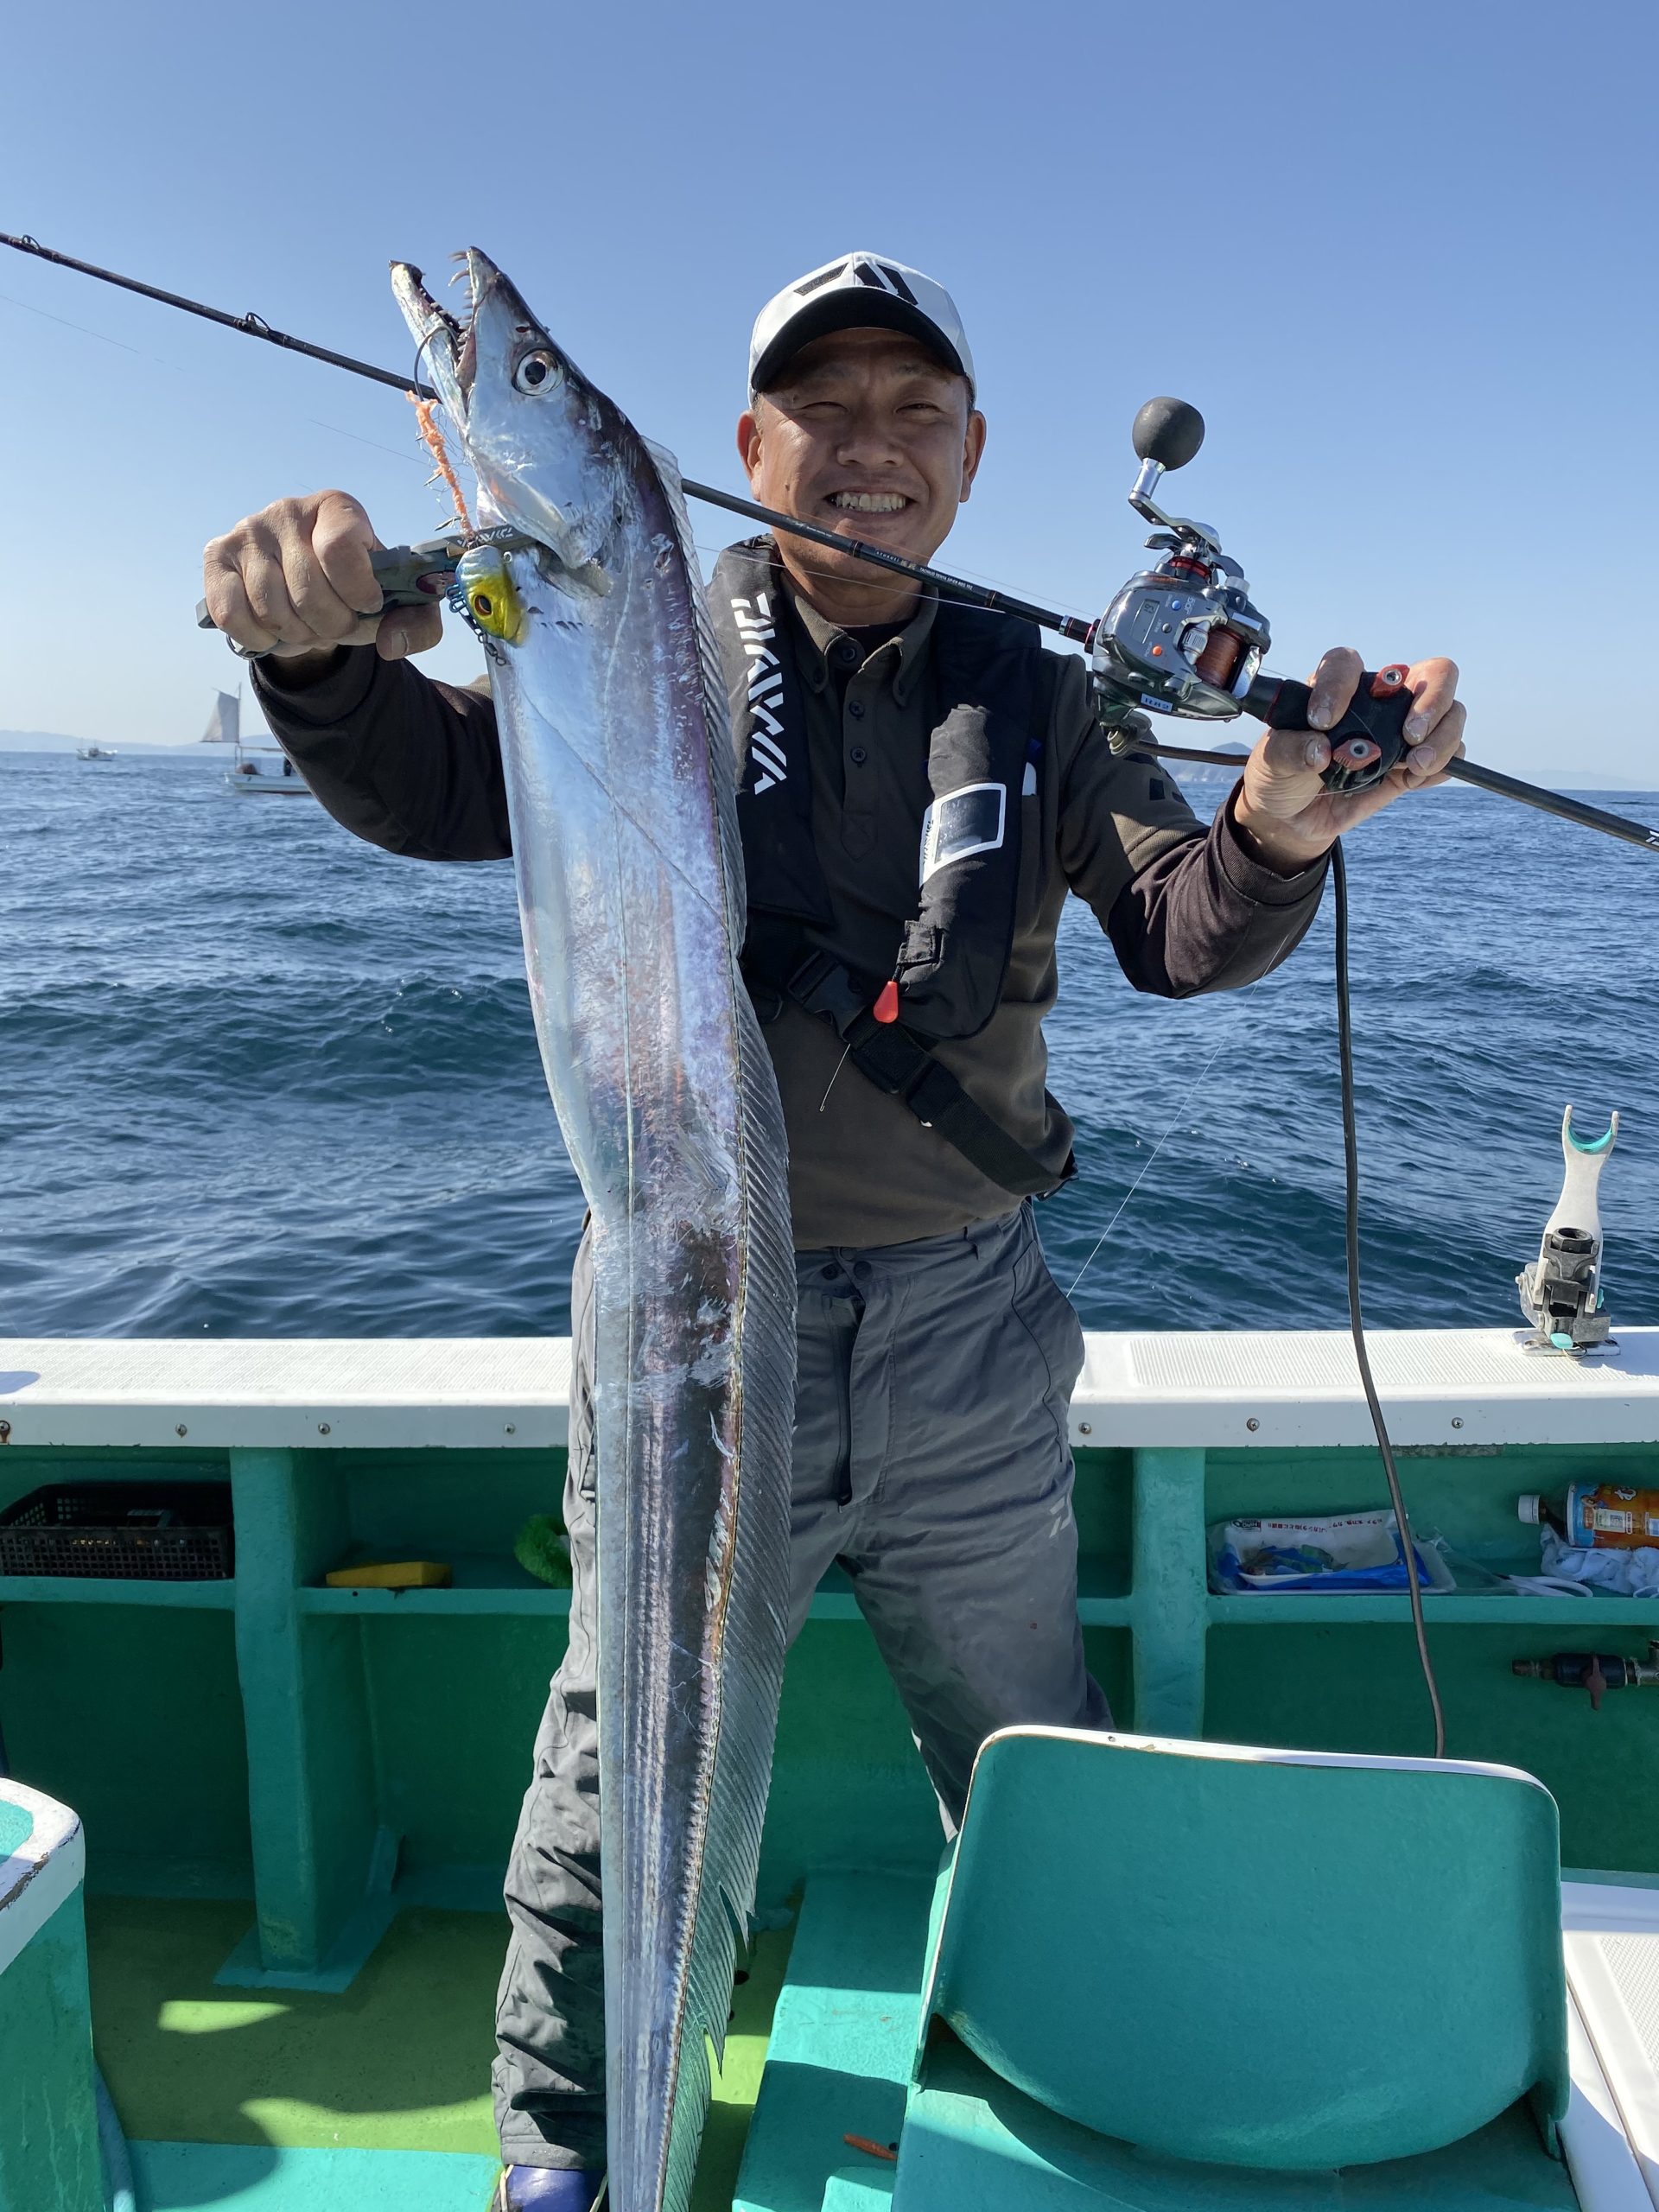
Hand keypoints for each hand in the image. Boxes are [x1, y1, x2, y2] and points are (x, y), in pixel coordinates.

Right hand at [201, 491, 443, 670]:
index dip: (358, 590)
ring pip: (271, 608)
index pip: (340, 548)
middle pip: (307, 592)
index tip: (368, 604)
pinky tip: (274, 630)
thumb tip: (391, 642)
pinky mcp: (217, 556)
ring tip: (309, 626)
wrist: (310, 589)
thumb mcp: (400, 605)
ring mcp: (248, 531)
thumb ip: (418, 624)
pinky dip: (257, 636)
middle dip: (332, 626)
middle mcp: (288, 510)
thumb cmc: (356, 589)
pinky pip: (232, 613)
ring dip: (297, 635)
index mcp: (337, 509)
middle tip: (340, 626)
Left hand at [1232, 649, 1465, 871]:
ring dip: (1443, 738)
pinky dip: (1442, 766)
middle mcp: (1380, 700)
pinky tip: (1414, 780)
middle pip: (1434, 674)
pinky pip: (1452, 756)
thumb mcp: (1272, 761)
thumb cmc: (1282, 775)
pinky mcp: (1413, 765)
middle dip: (1432, 700)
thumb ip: (1290, 750)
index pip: (1348, 664)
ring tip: (1414, 766)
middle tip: (1410, 734)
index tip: (1322, 721)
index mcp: (1338, 687)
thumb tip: (1320, 750)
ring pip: (1452, 713)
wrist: (1292, 817)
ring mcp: (1403, 730)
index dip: (1339, 685)